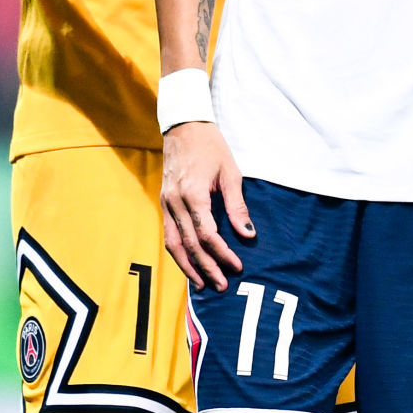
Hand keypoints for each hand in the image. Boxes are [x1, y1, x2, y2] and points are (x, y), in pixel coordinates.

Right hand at [161, 121, 253, 290]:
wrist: (184, 126)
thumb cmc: (211, 147)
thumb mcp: (230, 172)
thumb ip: (237, 206)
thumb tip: (248, 235)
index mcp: (193, 194)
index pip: (206, 234)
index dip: (222, 253)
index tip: (237, 266)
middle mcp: (175, 202)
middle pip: (189, 244)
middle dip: (206, 268)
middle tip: (222, 286)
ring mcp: (166, 203)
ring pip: (173, 244)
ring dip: (188, 266)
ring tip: (203, 284)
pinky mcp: (164, 203)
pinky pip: (169, 234)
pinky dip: (178, 252)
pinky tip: (189, 264)